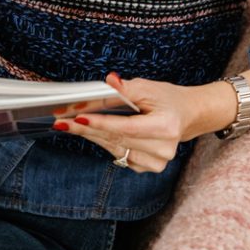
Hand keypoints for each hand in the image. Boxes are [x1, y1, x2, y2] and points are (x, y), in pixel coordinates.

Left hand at [52, 73, 224, 173]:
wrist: (186, 116)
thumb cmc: (167, 99)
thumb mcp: (149, 88)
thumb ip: (127, 88)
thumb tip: (109, 81)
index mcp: (166, 127)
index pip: (127, 127)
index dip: (101, 122)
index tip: (79, 116)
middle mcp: (163, 149)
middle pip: (117, 139)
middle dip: (88, 128)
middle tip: (63, 120)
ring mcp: (157, 162)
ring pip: (114, 149)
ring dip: (92, 136)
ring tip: (70, 124)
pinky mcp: (148, 167)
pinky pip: (119, 155)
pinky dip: (104, 143)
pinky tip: (92, 132)